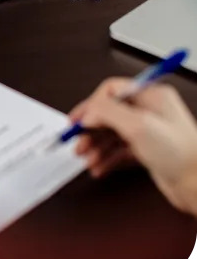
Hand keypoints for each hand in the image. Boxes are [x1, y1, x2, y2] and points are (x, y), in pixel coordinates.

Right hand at [70, 78, 196, 215]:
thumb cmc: (181, 154)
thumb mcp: (138, 125)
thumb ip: (107, 112)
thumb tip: (88, 113)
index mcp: (150, 96)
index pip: (110, 91)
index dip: (91, 105)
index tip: (77, 121)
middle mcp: (149, 111)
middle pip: (108, 114)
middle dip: (90, 129)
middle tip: (77, 142)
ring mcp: (149, 132)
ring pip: (112, 134)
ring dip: (95, 146)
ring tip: (86, 158)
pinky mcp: (148, 151)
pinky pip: (119, 151)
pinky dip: (106, 159)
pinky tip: (99, 167)